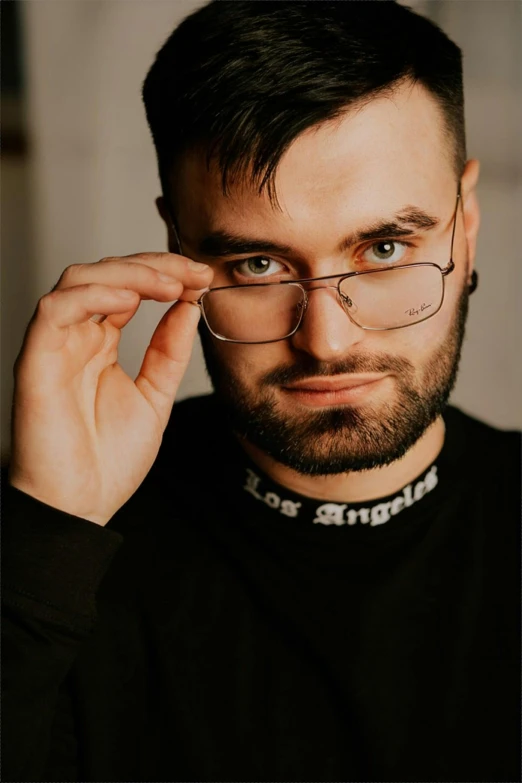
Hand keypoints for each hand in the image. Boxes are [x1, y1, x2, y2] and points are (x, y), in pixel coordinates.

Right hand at [8, 253, 212, 525]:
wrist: (83, 504)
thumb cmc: (109, 459)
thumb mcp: (155, 397)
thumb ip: (168, 351)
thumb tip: (188, 307)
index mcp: (100, 344)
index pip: (128, 289)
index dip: (165, 274)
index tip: (203, 277)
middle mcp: (76, 338)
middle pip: (106, 274)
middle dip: (154, 265)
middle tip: (194, 272)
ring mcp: (56, 345)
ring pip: (79, 280)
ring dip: (128, 274)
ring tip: (170, 284)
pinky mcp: (36, 359)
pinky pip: (55, 310)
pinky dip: (92, 296)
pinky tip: (129, 302)